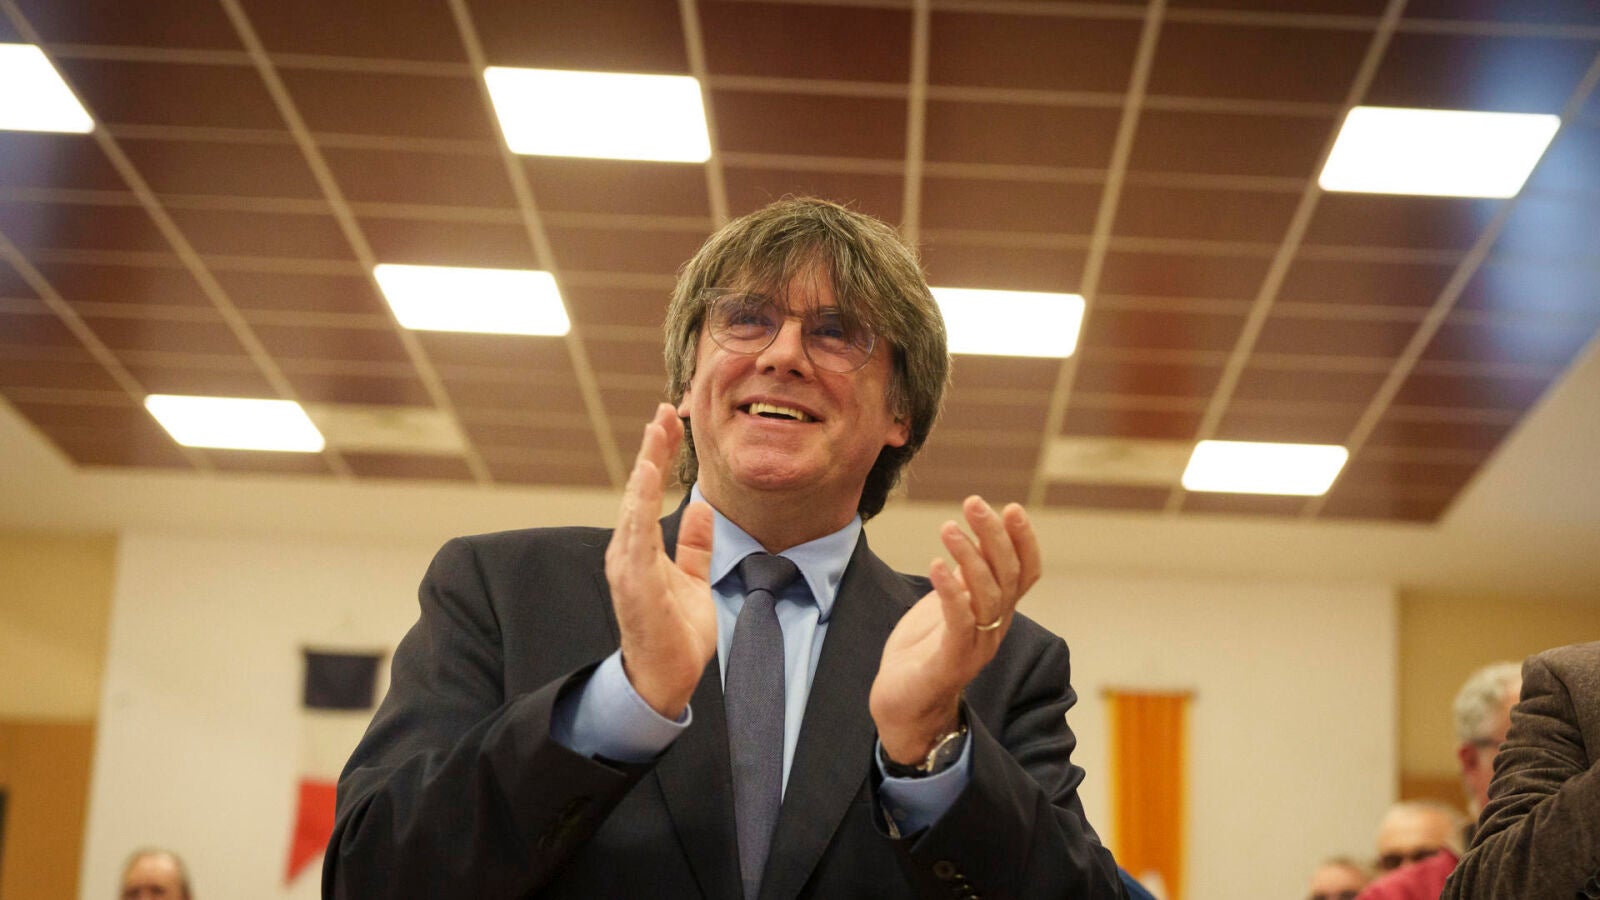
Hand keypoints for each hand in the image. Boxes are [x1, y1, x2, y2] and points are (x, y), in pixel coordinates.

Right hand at [604, 403, 715, 717]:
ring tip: (655, 432)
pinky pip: (636, 537)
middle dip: (652, 448)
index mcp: (642, 547)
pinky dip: (640, 504)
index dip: (660, 453)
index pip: (650, 490)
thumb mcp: (695, 579)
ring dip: (645, 466)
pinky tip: (647, 477)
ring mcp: (627, 566)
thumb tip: (705, 507)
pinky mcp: (633, 583)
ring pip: (635, 505)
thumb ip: (696, 545)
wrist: (665, 678)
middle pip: (640, 488)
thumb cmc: (676, 632)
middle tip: (665, 410)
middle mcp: (629, 550)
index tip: (671, 419)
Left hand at [868, 496, 1040, 763]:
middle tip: (974, 504)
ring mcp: (976, 646)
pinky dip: (951, 591)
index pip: (1026, 573)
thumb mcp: (948, 603)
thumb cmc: (923, 651)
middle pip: (1008, 576)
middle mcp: (995, 628)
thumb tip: (975, 535)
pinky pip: (959, 622)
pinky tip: (938, 565)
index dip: (1025, 541)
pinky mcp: (950, 661)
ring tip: (949, 528)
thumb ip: (965, 576)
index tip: (1013, 508)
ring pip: (988, 595)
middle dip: (994, 536)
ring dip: (970, 557)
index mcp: (997, 612)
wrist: (903, 706)